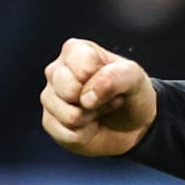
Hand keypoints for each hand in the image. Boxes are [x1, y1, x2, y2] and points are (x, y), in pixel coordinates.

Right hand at [39, 38, 157, 156]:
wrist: (134, 124)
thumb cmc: (131, 93)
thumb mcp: (135, 78)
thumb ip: (115, 77)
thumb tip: (86, 97)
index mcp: (76, 51)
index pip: (82, 65)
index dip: (103, 78)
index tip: (112, 79)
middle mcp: (56, 70)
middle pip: (69, 89)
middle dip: (97, 100)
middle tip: (105, 98)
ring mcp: (50, 96)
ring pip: (69, 115)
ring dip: (92, 118)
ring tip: (98, 110)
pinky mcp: (49, 122)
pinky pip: (67, 134)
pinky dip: (85, 134)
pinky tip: (89, 125)